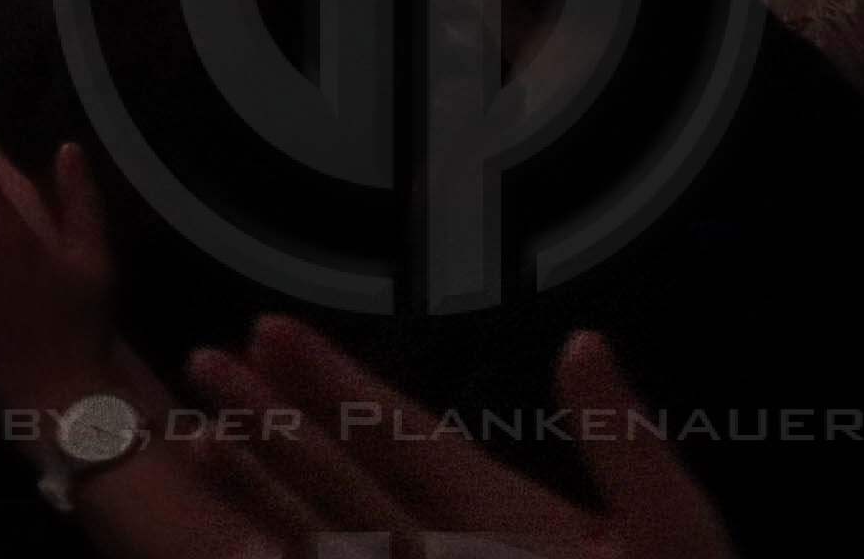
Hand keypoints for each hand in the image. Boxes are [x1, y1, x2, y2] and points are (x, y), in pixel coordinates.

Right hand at [178, 321, 725, 558]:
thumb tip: (582, 340)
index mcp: (507, 518)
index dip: (336, 381)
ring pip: (320, 530)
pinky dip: (266, 545)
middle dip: (274, 413)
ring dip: (258, 478)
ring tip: (197, 425)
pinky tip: (222, 532)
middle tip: (204, 356)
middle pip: (343, 473)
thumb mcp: (666, 540)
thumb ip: (622, 442)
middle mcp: (451, 556)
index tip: (274, 329)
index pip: (403, 434)